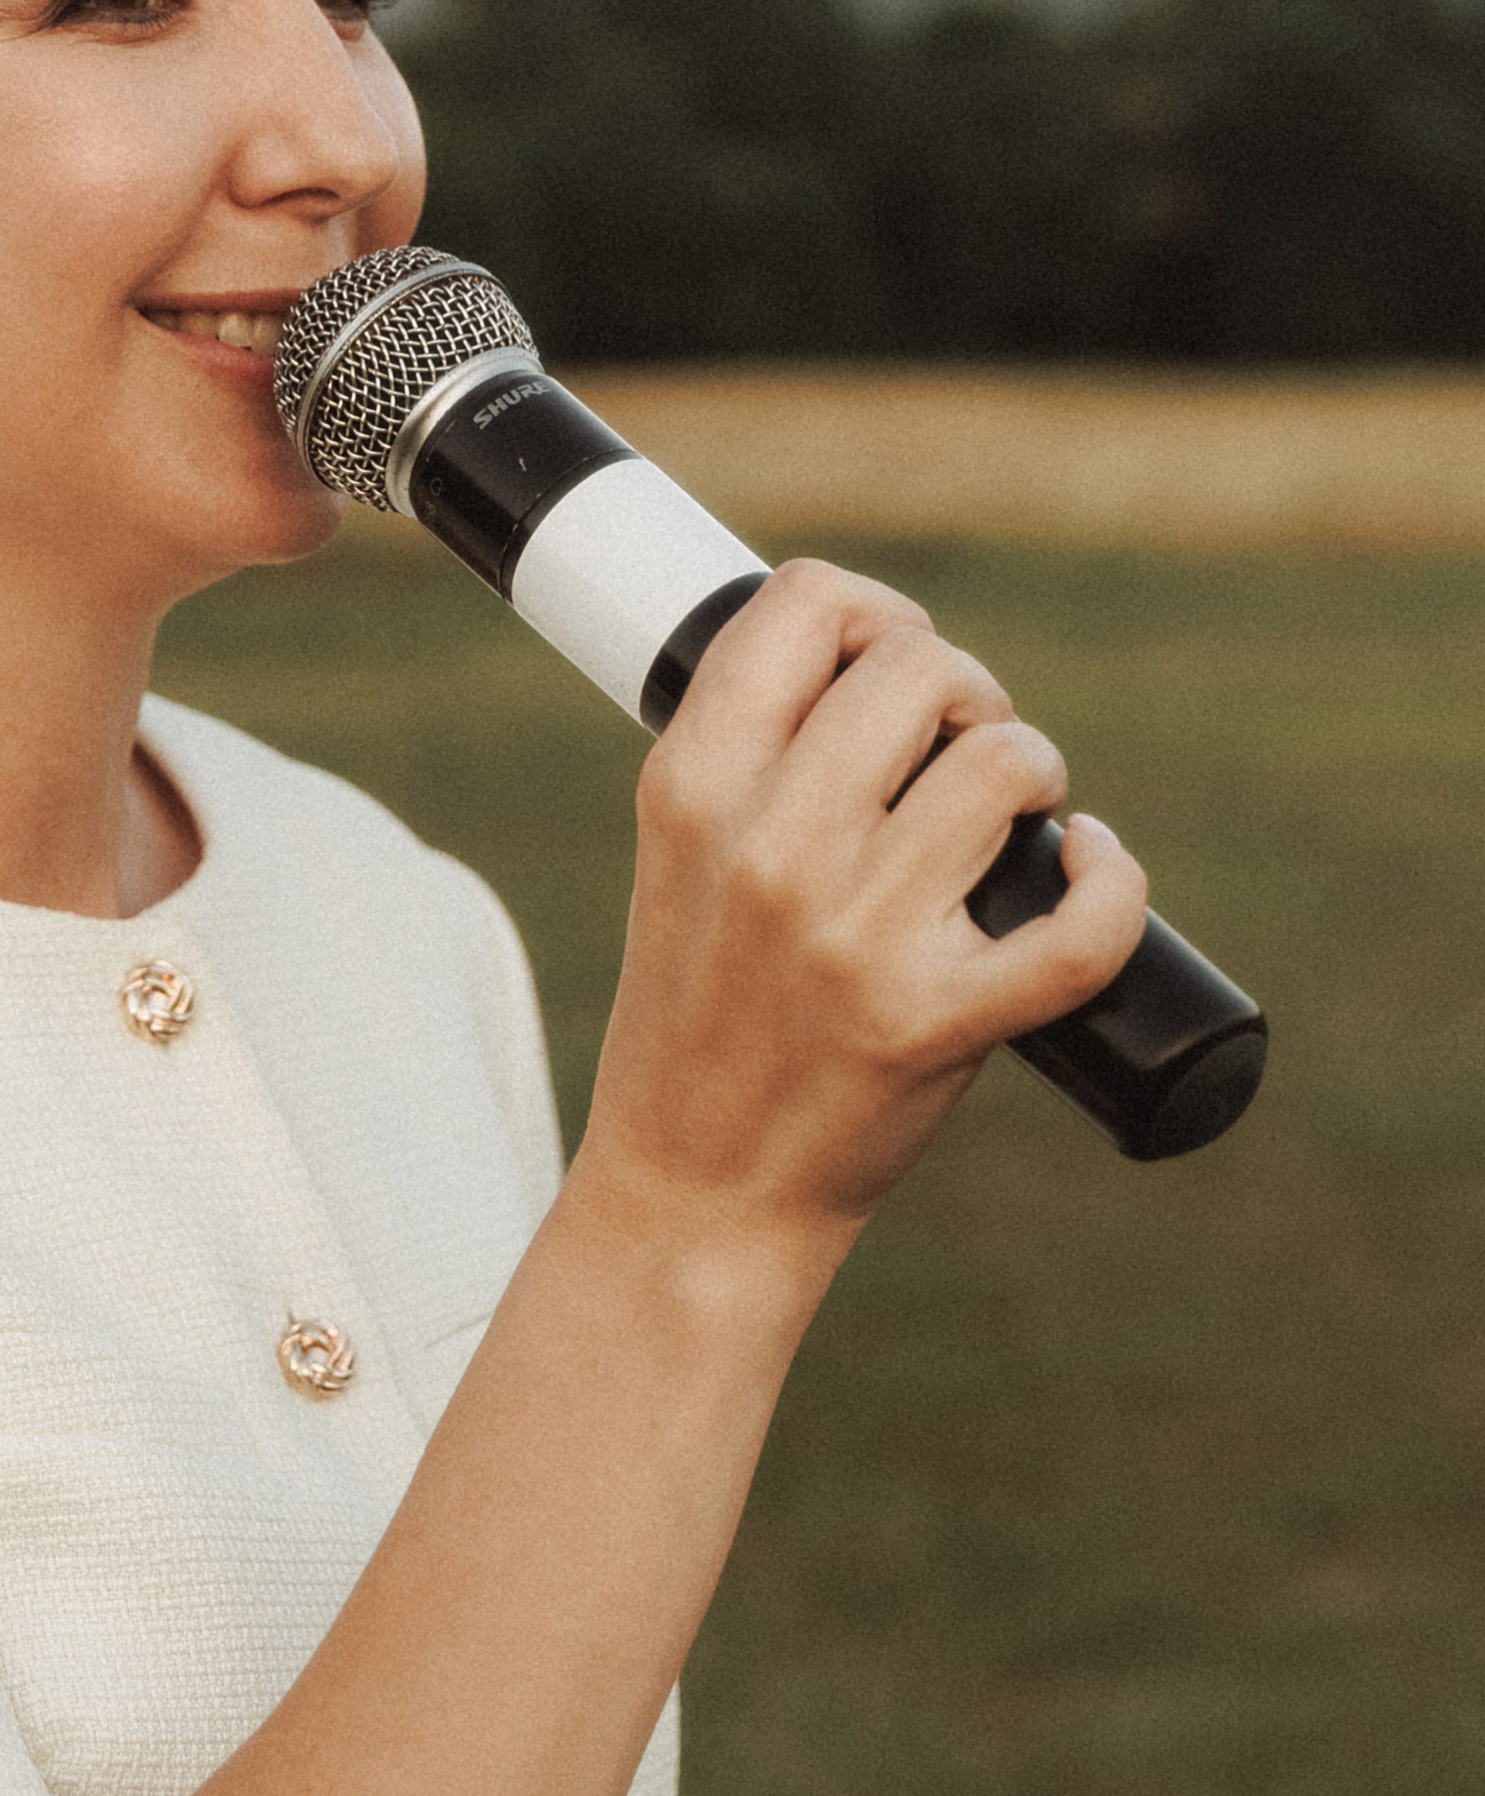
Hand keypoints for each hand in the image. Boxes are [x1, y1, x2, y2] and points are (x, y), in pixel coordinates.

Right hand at [580, 561, 1148, 1251]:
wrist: (697, 1189)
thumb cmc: (700, 1016)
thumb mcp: (682, 860)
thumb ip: (758, 759)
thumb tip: (892, 660)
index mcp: (693, 791)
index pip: (803, 606)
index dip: (871, 613)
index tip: (888, 665)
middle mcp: (771, 850)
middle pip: (920, 666)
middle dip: (965, 693)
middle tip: (959, 755)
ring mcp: (856, 937)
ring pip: (1006, 763)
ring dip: (1033, 772)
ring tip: (1015, 819)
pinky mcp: (936, 1022)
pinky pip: (1082, 922)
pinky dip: (1112, 879)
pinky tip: (1092, 867)